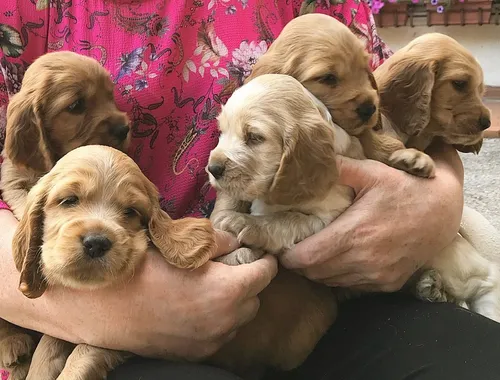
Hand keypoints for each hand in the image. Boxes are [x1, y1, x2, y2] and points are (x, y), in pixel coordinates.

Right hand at [0, 211, 277, 359]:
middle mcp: (226, 320)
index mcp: (228, 290)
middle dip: (246, 280)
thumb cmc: (141, 269)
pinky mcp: (195, 354)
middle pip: (255, 297)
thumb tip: (236, 241)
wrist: (102, 306)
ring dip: (231, 303)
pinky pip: (218, 333)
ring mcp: (211, 341)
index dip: (262, 257)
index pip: (267, 271)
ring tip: (205, 288)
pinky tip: (191, 307)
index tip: (253, 251)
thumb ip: (217, 241)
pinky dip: (214, 320)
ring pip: (238, 318)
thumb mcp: (181, 244)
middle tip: (224, 268)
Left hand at [280, 144, 463, 291]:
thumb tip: (310, 161)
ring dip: (318, 271)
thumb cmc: (406, 189)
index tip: (281, 248)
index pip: (307, 259)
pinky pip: (352, 286)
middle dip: (300, 264)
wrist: (444, 212)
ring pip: (332, 282)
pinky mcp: (388, 283)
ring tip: (314, 254)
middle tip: (294, 249)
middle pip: (315, 273)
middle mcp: (363, 260)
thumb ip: (339, 168)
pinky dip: (339, 277)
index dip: (289, 257)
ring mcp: (377, 275)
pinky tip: (339, 260)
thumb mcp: (372, 172)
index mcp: (354, 233)